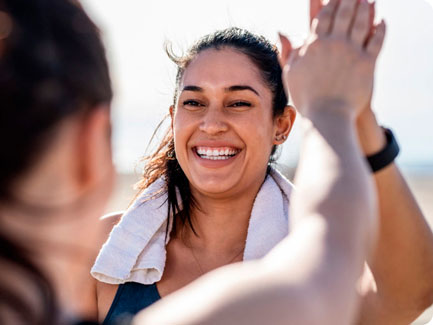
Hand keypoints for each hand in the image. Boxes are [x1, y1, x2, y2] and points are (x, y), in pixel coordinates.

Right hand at [280, 0, 385, 119]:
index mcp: (314, 45)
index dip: (329, 3)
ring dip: (364, 8)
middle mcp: (333, 44)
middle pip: (343, 13)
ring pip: (360, 22)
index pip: (323, 16)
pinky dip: (380, 29)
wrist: (326, 116)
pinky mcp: (367, 62)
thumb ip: (287, 51)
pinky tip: (382, 22)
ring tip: (367, 0)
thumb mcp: (290, 73)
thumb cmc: (306, 98)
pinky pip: (376, 40)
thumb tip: (281, 32)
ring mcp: (351, 52)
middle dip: (348, 0)